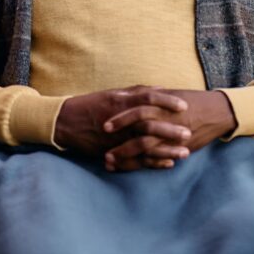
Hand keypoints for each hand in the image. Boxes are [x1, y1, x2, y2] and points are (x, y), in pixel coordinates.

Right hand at [54, 86, 191, 164]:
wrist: (66, 123)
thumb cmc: (92, 105)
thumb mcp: (114, 93)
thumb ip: (137, 92)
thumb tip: (162, 88)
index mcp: (120, 102)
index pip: (148, 99)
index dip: (166, 101)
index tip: (184, 106)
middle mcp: (119, 120)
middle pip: (148, 125)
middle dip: (170, 130)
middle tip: (188, 133)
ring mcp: (115, 139)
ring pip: (144, 146)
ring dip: (165, 151)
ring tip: (184, 153)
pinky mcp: (112, 153)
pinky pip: (134, 161)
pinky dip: (152, 163)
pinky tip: (167, 164)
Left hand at [103, 89, 236, 171]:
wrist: (216, 111)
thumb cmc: (191, 101)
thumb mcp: (169, 94)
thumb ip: (151, 95)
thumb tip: (131, 95)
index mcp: (159, 101)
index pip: (134, 106)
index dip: (118, 116)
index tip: (102, 124)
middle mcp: (163, 115)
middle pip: (135, 124)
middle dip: (117, 135)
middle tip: (100, 144)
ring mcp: (170, 132)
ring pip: (143, 144)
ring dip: (124, 154)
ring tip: (107, 161)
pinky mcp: (177, 146)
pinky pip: (157, 157)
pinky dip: (143, 164)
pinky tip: (130, 168)